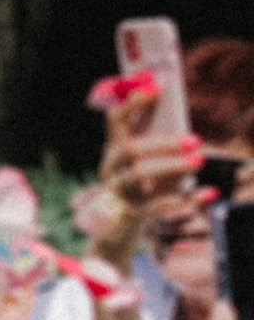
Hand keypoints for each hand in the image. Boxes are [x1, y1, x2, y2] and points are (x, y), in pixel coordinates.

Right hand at [92, 99, 204, 254]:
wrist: (118, 231)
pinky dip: (186, 199)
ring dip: (173, 166)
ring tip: (199, 162)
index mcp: (114, 150)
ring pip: (140, 175)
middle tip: (195, 141)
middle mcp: (111, 168)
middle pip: (130, 149)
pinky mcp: (130, 213)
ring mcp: (118, 192)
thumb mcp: (148, 162)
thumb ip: (158, 140)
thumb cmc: (141, 189)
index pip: (116, 119)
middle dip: (162, 142)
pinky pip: (157, 205)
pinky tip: (208, 193)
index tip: (157, 88)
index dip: (134, 102)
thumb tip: (175, 113)